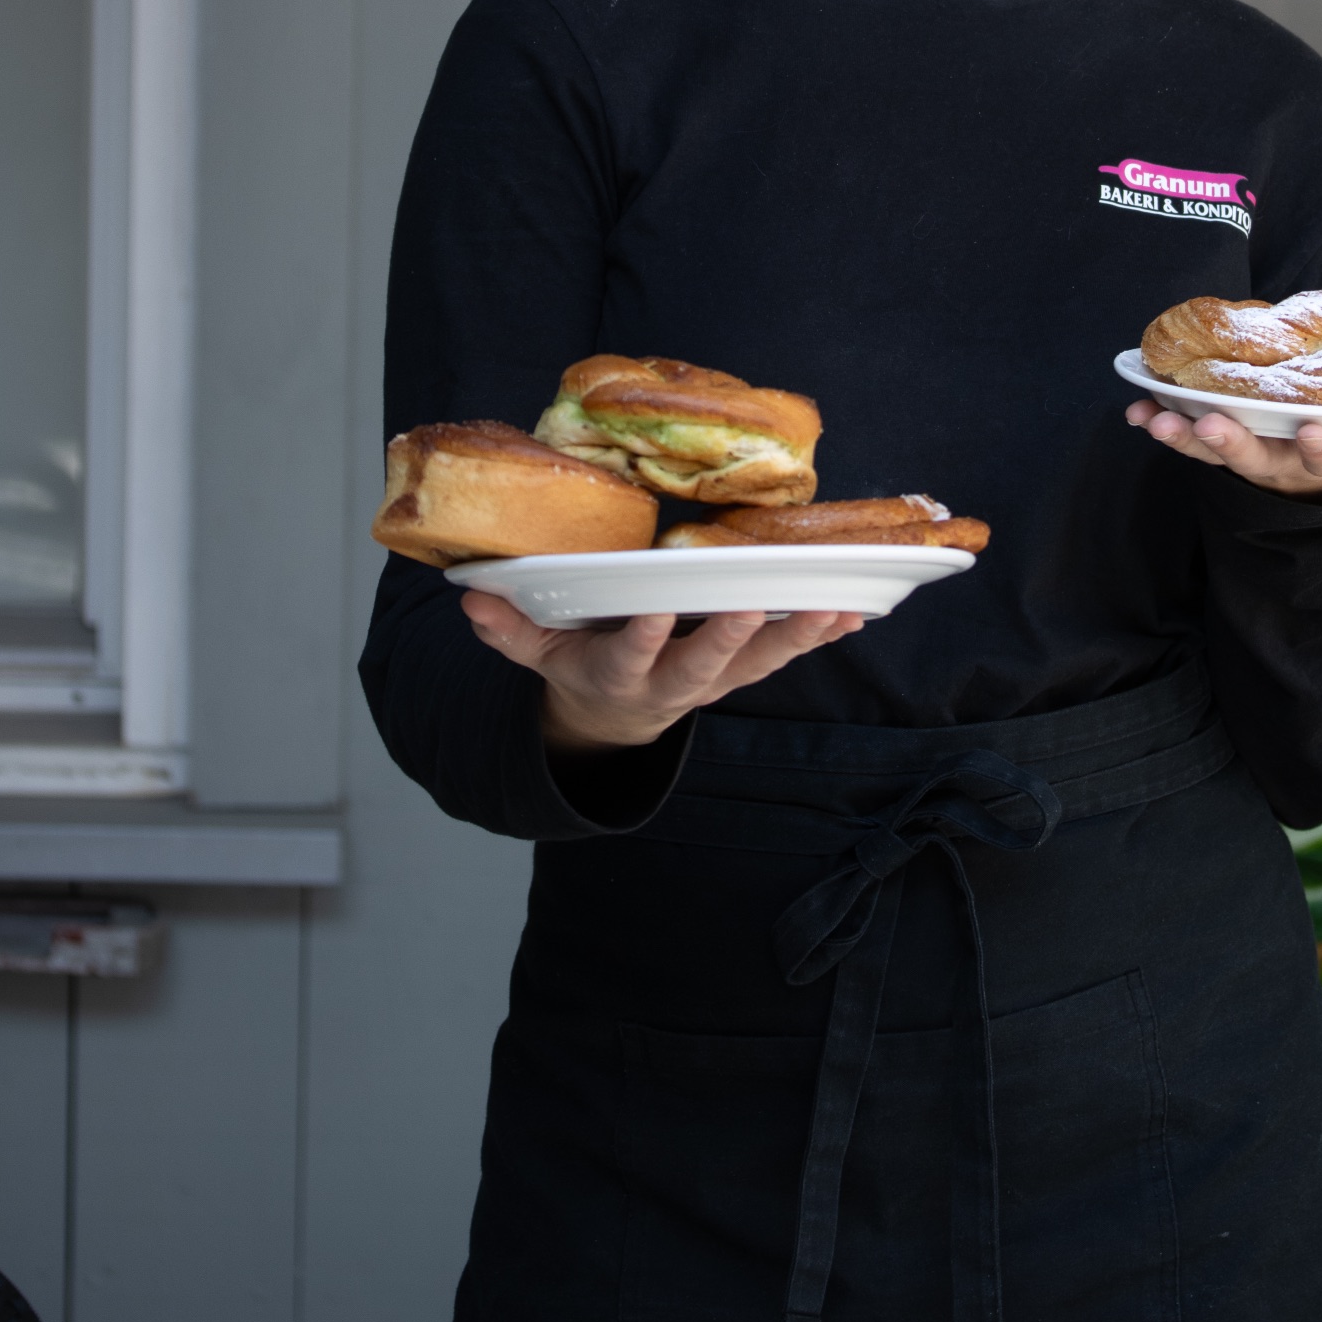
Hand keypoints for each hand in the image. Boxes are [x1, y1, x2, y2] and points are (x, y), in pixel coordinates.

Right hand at [460, 590, 863, 753]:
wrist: (617, 720)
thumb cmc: (579, 667)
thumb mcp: (538, 655)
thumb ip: (510, 630)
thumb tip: (470, 602)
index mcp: (619, 676)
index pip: (628, 657)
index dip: (642, 637)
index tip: (654, 610)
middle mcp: (670, 685)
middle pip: (703, 667)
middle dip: (729, 640)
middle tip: (755, 608)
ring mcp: (711, 682)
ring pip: (756, 665)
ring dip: (794, 638)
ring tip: (829, 609)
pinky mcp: (741, 672)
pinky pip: (785, 657)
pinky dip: (818, 636)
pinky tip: (852, 613)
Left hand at [1124, 381, 1321, 497]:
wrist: (1305, 483)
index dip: (1320, 445)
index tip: (1312, 430)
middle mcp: (1280, 461)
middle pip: (1255, 458)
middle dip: (1232, 444)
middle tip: (1214, 427)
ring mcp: (1243, 456)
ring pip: (1212, 451)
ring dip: (1184, 436)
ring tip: (1156, 422)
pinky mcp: (1213, 442)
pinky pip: (1183, 435)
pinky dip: (1159, 422)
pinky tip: (1137, 410)